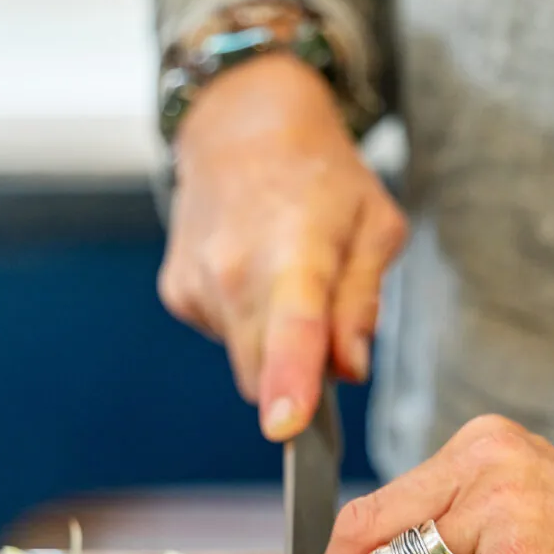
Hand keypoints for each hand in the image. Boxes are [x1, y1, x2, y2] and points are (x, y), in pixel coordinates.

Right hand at [158, 52, 406, 439]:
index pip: (292, 326)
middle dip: (299, 375)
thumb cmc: (321, 176)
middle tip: (327, 324)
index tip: (287, 428)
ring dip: (273, 345)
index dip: (291, 382)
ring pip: (245, 360)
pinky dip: (246, 325)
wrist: (241, 125)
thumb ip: (362, 302)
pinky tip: (254, 277)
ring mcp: (198, 282)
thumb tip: (350, 368)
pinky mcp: (178, 293)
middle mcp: (234, 269)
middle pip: (264, 370)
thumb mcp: (375, 226)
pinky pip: (224, 338)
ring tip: (287, 279)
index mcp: (296, 249)